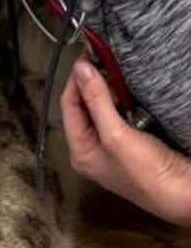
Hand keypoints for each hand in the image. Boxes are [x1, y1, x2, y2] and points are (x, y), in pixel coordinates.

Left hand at [60, 58, 190, 226]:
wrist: (182, 193)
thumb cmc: (145, 171)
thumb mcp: (116, 134)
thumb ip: (97, 100)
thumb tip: (80, 68)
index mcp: (80, 150)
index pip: (68, 106)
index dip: (76, 79)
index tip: (87, 55)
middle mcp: (91, 148)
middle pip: (83, 106)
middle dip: (91, 82)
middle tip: (103, 59)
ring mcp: (111, 146)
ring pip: (102, 108)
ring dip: (107, 89)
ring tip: (115, 69)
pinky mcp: (132, 142)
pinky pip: (120, 114)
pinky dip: (123, 100)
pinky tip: (129, 88)